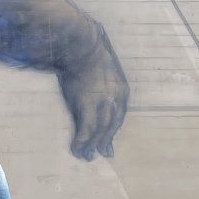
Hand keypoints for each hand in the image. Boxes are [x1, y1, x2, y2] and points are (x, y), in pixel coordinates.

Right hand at [57, 32, 128, 160]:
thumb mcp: (101, 67)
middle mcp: (115, 98)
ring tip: (85, 155)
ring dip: (92, 145)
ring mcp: (102, 103)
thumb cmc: (86, 50)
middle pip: (110, 125)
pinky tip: (77, 148)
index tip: (109, 143)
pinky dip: (82, 141)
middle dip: (105, 141)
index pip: (118, 116)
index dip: (113, 131)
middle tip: (100, 154)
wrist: (80, 42)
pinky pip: (86, 129)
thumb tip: (92, 85)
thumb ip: (101, 81)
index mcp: (121, 90)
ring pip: (99, 130)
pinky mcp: (88, 105)